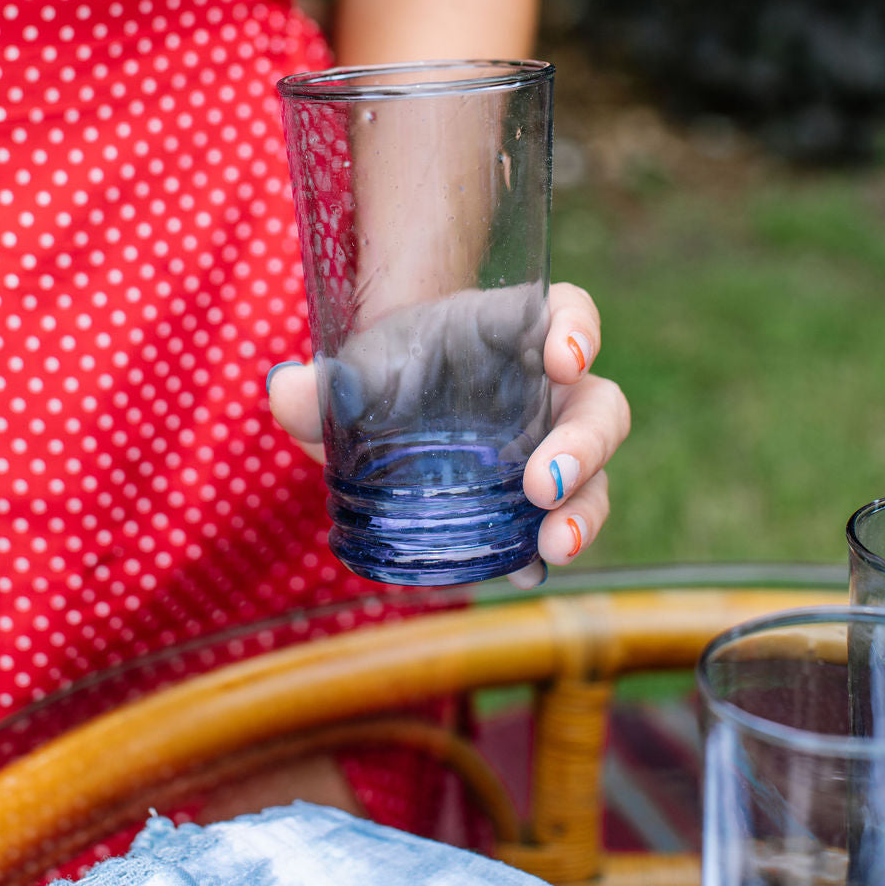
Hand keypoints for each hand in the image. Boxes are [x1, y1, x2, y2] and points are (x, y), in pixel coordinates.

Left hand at [266, 281, 629, 586]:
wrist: (382, 414)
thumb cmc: (381, 376)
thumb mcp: (349, 377)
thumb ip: (320, 385)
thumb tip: (285, 389)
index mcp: (515, 335)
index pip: (570, 314)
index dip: (578, 328)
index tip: (562, 355)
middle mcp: (549, 391)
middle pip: (600, 408)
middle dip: (584, 445)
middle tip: (542, 483)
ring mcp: (550, 448)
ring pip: (595, 476)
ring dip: (583, 510)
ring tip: (551, 545)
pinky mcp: (536, 504)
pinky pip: (558, 526)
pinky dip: (543, 552)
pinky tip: (523, 571)